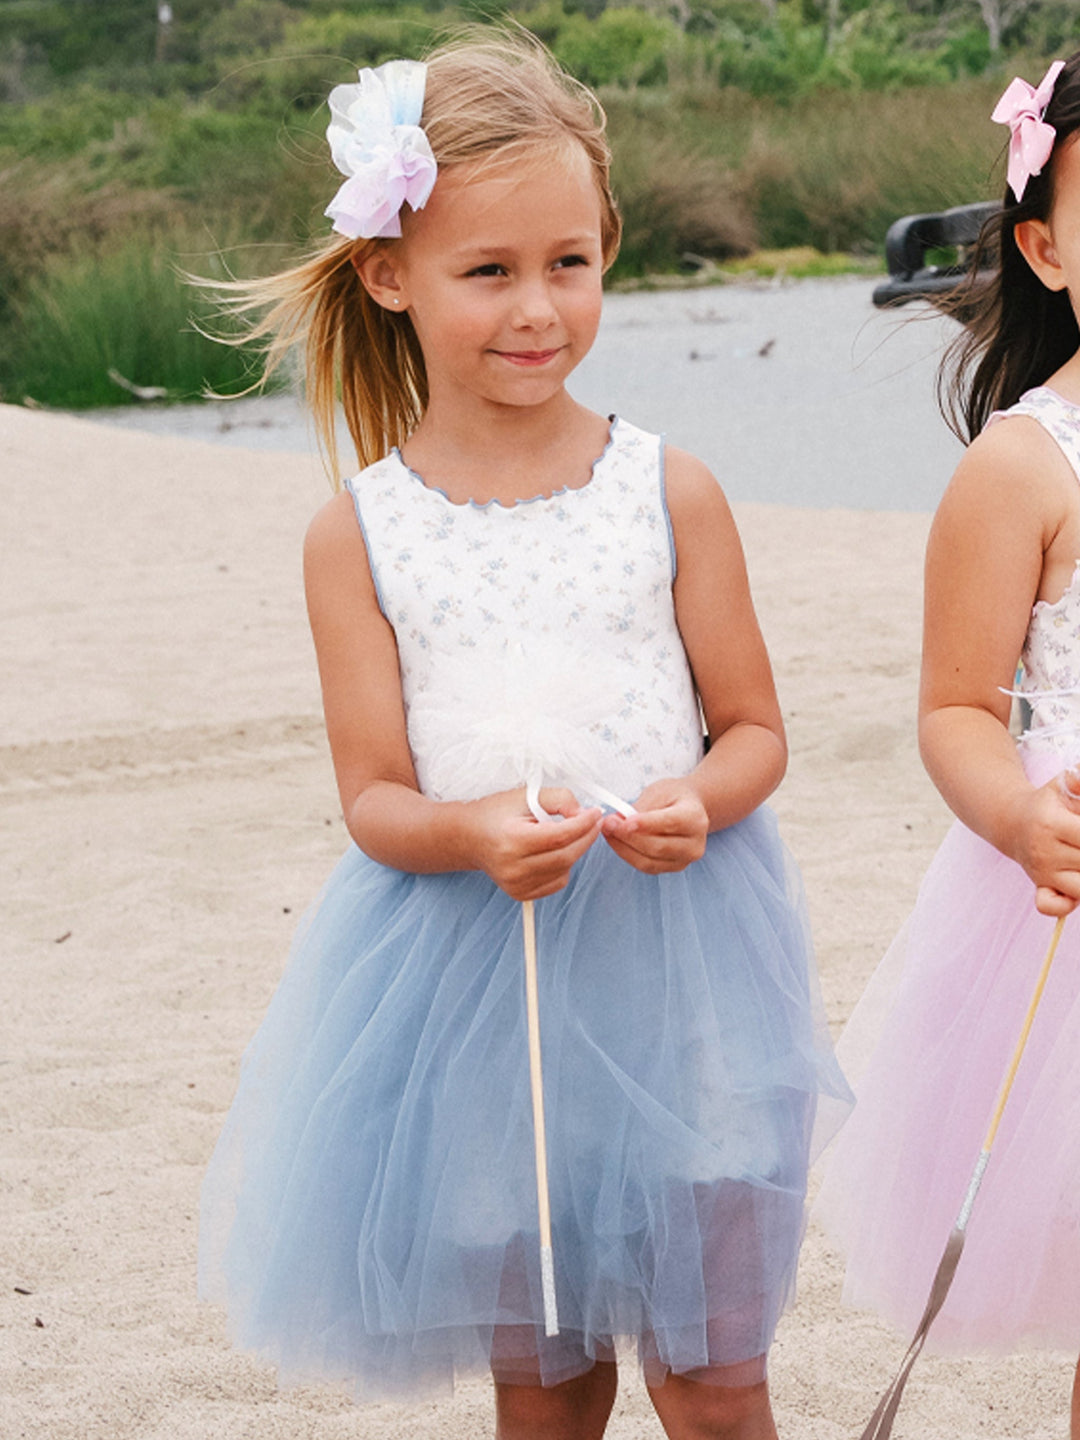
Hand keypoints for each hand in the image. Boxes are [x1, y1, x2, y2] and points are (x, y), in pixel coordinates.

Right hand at [467, 787, 602, 900]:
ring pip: (565, 870)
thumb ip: (559, 798)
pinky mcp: (520, 894)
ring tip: (566, 834)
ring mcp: (516, 884)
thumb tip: (582, 813)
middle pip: (566, 856)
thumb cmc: (497, 813)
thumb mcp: (526, 795)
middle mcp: (513, 867)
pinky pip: (557, 882)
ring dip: (575, 851)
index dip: (583, 824)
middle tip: (592, 822)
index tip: (595, 813)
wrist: (470, 837)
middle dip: (586, 837)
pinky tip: (553, 851)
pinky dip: (564, 866)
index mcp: (512, 840)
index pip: (560, 836)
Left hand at [601, 777, 708, 873]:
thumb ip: (642, 808)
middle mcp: (695, 843)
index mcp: (695, 818)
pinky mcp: (672, 867)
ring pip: (649, 861)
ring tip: (608, 831)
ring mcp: (684, 859)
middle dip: (628, 837)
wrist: (688, 809)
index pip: (670, 822)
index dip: (646, 824)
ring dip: (623, 848)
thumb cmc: (673, 797)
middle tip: (608, 824)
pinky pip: (646, 866)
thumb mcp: (659, 791)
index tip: (625, 822)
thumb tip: (619, 822)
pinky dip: (627, 854)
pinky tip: (617, 841)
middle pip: (658, 847)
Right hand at [1012, 769, 1079, 915]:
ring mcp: (1041, 872)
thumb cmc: (1047, 802)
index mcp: (1051, 823)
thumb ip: (1078, 780)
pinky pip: (1051, 906)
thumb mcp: (1062, 784)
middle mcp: (1044, 851)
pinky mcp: (1040, 886)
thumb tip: (1077, 778)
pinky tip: (1075, 886)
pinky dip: (1066, 904)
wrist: (1012, 821)